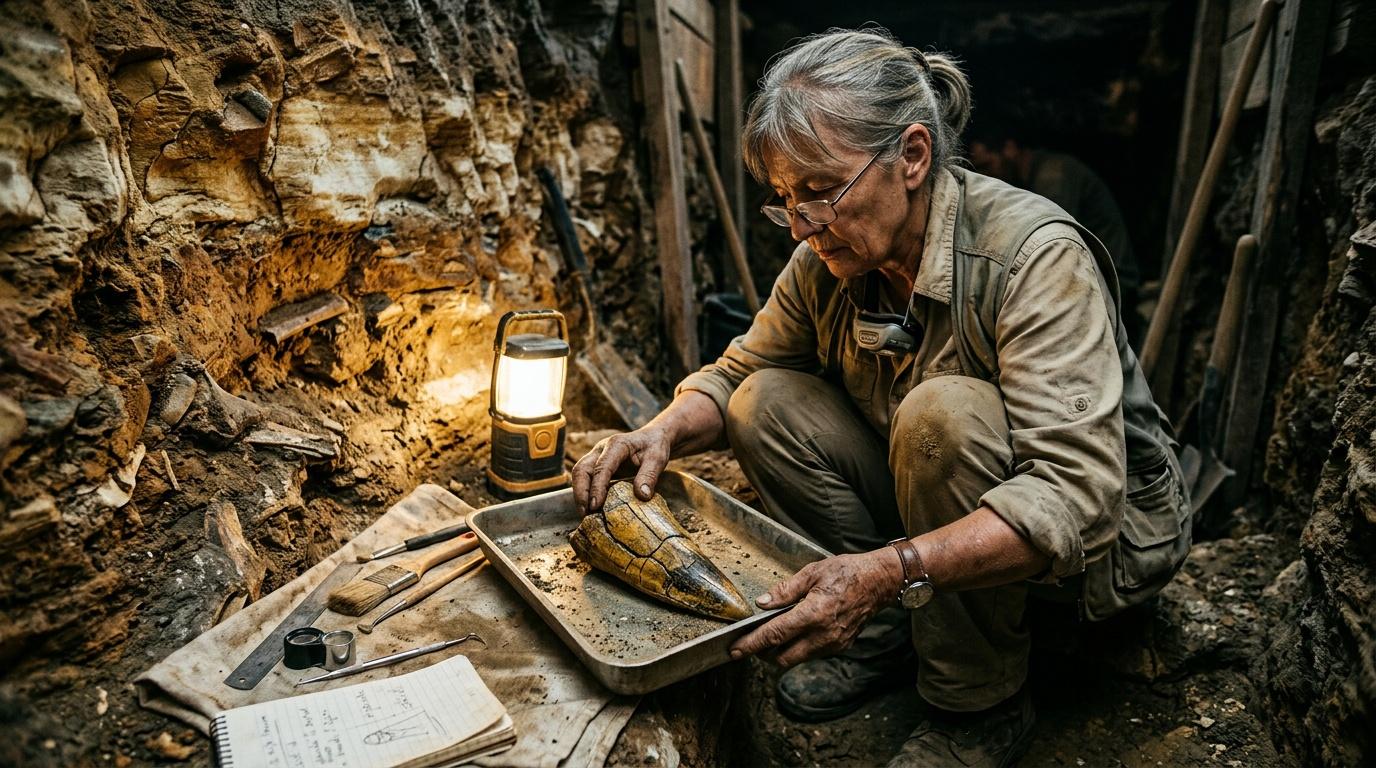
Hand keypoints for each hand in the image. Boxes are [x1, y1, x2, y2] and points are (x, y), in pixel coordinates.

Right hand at [571, 427, 672, 513]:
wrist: (653, 437)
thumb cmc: (655, 446)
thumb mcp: (658, 458)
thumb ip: (650, 475)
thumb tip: (642, 496)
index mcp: (616, 445)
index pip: (601, 467)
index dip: (596, 487)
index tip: (595, 506)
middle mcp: (601, 449)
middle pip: (581, 469)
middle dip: (580, 492)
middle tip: (585, 514)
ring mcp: (597, 457)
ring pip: (580, 474)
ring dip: (580, 494)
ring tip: (585, 515)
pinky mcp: (597, 465)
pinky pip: (586, 479)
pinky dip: (586, 493)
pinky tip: (591, 509)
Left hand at [728, 549, 901, 667]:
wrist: (879, 582)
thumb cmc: (846, 572)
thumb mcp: (812, 573)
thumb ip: (785, 590)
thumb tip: (762, 603)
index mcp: (813, 613)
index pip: (774, 635)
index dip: (751, 644)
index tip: (734, 650)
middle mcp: (823, 634)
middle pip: (782, 658)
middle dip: (763, 653)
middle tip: (751, 642)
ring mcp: (833, 644)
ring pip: (797, 659)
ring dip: (781, 652)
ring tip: (772, 635)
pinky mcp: (840, 646)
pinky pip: (812, 654)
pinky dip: (798, 648)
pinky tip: (796, 632)